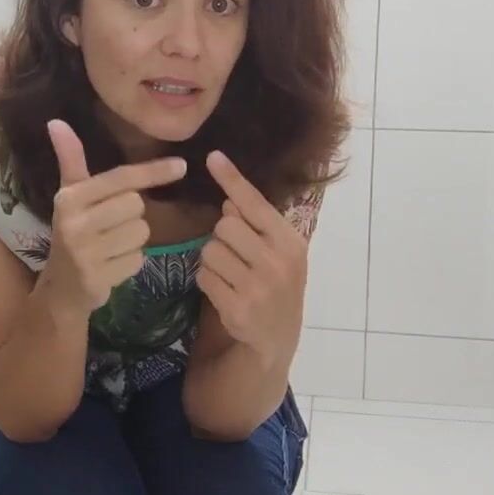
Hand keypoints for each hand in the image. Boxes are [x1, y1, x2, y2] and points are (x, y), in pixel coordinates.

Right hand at [42, 120, 186, 313]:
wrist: (60, 288)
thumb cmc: (72, 232)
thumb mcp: (69, 196)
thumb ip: (70, 159)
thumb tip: (56, 122)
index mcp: (70, 197)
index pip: (121, 178)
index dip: (152, 171)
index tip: (182, 166)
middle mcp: (75, 222)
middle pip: (136, 205)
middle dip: (131, 215)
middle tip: (110, 226)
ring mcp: (85, 252)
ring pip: (141, 232)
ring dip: (133, 239)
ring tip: (110, 247)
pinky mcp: (98, 277)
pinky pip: (138, 259)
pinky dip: (131, 262)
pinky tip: (111, 265)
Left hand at [197, 150, 309, 365]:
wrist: (277, 337)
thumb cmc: (276, 284)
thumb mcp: (279, 252)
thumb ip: (258, 224)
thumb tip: (229, 198)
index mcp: (290, 241)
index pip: (255, 204)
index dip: (232, 180)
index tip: (212, 157)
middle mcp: (277, 261)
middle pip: (225, 224)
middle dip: (223, 236)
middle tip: (236, 254)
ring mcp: (258, 286)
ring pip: (210, 250)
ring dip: (212, 260)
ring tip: (230, 274)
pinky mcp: (237, 307)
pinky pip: (203, 276)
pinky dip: (207, 280)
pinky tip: (225, 291)